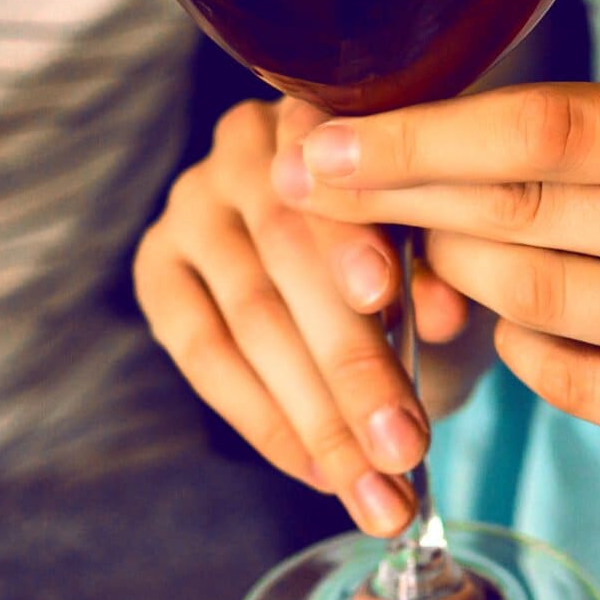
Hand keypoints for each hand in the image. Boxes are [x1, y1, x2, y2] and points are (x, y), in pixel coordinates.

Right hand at [133, 99, 471, 534]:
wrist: (352, 263)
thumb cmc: (412, 250)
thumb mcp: (438, 251)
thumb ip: (440, 268)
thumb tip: (443, 312)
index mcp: (322, 114)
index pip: (326, 173)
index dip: (350, 236)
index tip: (384, 298)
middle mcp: (242, 145)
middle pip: (289, 258)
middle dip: (351, 364)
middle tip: (403, 446)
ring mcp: (189, 204)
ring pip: (251, 318)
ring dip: (317, 414)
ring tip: (375, 485)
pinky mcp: (156, 268)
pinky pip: (204, 355)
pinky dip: (266, 422)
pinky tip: (319, 470)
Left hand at [275, 80, 599, 497]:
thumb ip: (594, 146)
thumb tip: (403, 145)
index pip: (550, 128)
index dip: (420, 136)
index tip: (321, 140)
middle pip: (527, 211)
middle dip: (400, 199)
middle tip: (310, 190)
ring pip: (537, 300)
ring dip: (456, 272)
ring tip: (429, 249)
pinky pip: (570, 379)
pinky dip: (519, 343)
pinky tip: (512, 319)